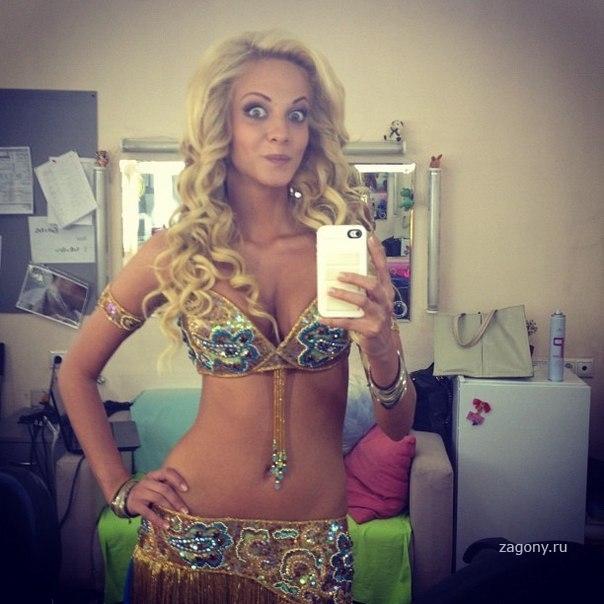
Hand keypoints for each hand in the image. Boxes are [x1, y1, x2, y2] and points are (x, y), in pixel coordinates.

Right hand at [125, 467, 188, 527]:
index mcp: (154, 475)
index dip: (177, 479)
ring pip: (158, 499)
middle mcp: (146, 482)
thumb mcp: (155, 485)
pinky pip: (148, 513)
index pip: (167, 472)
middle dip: (176, 500)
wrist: (125, 497)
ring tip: (178, 516)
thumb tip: (188, 498)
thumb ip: (166, 487)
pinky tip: (166, 525)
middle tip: (185, 510)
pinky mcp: (136, 505)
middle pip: (164, 489)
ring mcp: (140, 493)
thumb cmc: (147, 492)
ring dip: (169, 508)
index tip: (186, 489)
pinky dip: (158, 520)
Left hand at [321, 235, 395, 359]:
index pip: (383, 268)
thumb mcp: (372, 299)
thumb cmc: (373, 317)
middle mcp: (385, 301)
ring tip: (330, 291)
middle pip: (374, 284)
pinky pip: (349, 322)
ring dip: (345, 295)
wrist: (382, 344)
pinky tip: (322, 317)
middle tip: (340, 274)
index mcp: (386, 291)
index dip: (377, 253)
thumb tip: (339, 271)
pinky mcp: (370, 329)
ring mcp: (379, 316)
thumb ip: (362, 287)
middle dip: (356, 278)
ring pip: (362, 302)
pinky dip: (334, 320)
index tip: (369, 238)